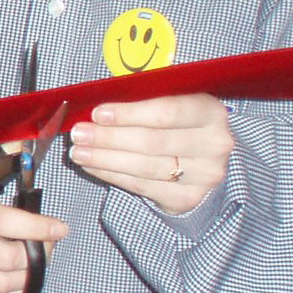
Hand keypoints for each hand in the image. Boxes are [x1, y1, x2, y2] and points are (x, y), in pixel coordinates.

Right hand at [0, 149, 67, 292]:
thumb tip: (25, 146)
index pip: (0, 221)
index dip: (35, 227)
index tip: (59, 227)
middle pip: (5, 259)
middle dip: (38, 254)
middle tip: (49, 242)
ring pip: (0, 284)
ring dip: (29, 276)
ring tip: (37, 260)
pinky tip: (20, 278)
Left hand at [69, 93, 232, 213]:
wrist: (201, 157)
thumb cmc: (175, 120)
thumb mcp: (168, 98)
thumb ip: (141, 95)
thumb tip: (96, 97)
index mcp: (210, 111)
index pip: (167, 112)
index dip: (129, 114)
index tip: (97, 114)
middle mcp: (214, 144)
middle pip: (152, 142)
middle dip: (109, 138)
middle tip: (78, 134)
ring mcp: (205, 175)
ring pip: (145, 167)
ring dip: (105, 159)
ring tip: (78, 152)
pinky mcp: (189, 197)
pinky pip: (143, 186)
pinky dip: (112, 176)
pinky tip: (92, 166)